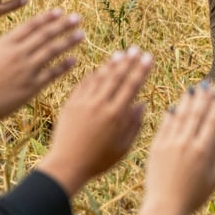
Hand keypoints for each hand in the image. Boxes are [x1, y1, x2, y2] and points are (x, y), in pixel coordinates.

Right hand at [0, 8, 83, 123]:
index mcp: (6, 43)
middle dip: (63, 25)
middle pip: (45, 35)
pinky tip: (74, 59)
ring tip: (81, 34)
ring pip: (52, 51)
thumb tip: (21, 35)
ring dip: (68, 41)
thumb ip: (6, 43)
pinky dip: (64, 65)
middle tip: (78, 18)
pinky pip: (52, 73)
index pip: (31, 26)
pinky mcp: (31, 86)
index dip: (47, 17)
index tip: (61, 11)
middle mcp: (18, 54)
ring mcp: (26, 70)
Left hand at [38, 47, 152, 196]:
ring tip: (120, 53)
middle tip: (136, 49)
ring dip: (111, 64)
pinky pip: (84, 84)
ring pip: (100, 77)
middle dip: (128, 61)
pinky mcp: (71, 104)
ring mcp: (84, 103)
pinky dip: (93, 75)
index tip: (149, 57)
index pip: (132, 85)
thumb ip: (134, 125)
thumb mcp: (122, 148)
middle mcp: (100, 105)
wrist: (66, 165)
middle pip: (117, 77)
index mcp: (116, 115)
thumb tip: (141, 104)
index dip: (141, 69)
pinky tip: (99, 69)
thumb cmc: (98, 161)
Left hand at [141, 83, 214, 214]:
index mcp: (203, 150)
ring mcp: (170, 143)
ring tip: (192, 89)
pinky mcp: (156, 146)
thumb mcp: (214, 178)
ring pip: (181, 115)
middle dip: (203, 97)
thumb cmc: (193, 197)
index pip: (211, 120)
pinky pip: (165, 125)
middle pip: (196, 113)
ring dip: (188, 100)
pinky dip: (171, 113)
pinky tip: (176, 105)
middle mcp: (187, 143)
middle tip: (207, 85)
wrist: (164, 208)